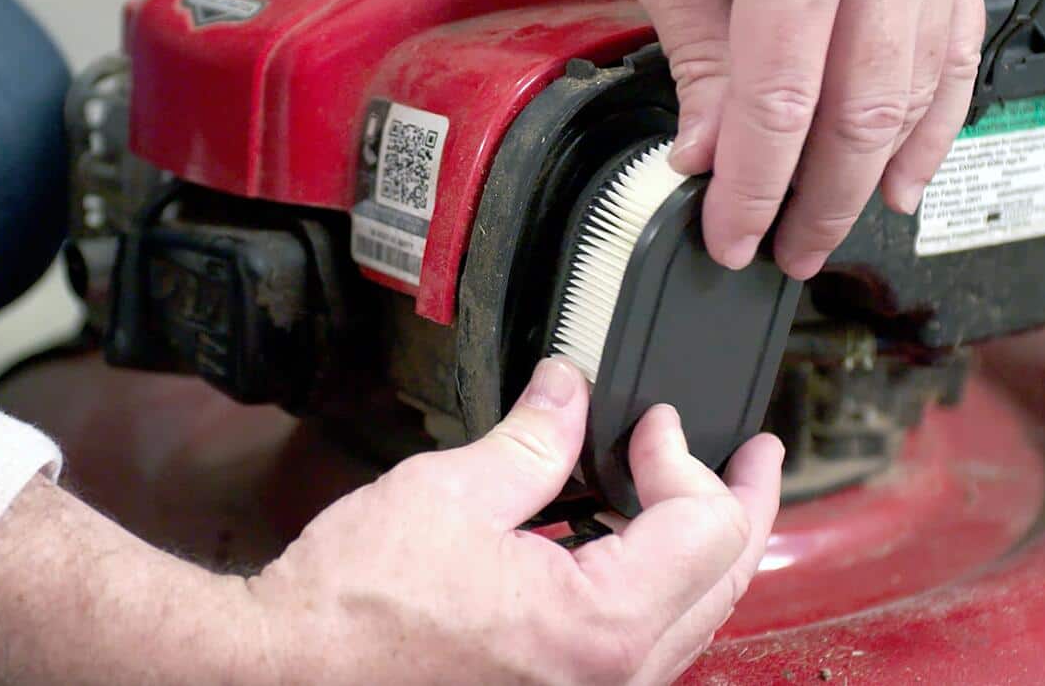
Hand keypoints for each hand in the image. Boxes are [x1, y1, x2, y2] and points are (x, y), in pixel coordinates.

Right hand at [246, 358, 783, 684]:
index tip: (648, 420)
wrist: (289, 678)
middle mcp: (613, 680)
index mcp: (600, 627)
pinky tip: (635, 548)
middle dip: (742, 503)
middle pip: (723, 581)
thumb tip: (569, 388)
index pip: (702, 526)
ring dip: (707, 549)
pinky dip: (661, 589)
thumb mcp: (450, 495)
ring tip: (706, 491)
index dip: (683, 456)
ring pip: (693, 621)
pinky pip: (646, 646)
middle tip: (754, 454)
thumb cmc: (353, 611)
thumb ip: (533, 438)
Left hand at [614, 0, 984, 279]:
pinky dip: (933, 123)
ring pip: (918, 97)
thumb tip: (707, 151)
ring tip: (838, 226)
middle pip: (859, 119)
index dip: (754, 192)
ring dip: (877, 177)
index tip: (732, 237)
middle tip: (788, 253)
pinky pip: (958, 53)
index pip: (779, 109)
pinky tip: (904, 169)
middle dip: (819, 205)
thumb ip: (690, 52)